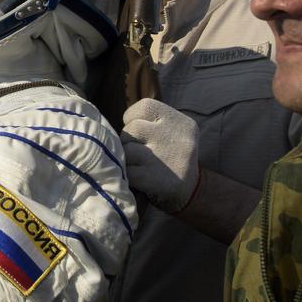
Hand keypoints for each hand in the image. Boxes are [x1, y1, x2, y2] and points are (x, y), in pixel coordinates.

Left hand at [121, 98, 200, 213]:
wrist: (192, 194)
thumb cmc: (172, 159)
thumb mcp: (171, 134)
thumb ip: (149, 123)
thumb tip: (109, 125)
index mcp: (181, 122)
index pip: (145, 106)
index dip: (133, 118)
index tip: (139, 133)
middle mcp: (175, 137)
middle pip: (133, 128)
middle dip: (128, 141)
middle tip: (138, 154)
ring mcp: (165, 157)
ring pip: (126, 148)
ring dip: (126, 158)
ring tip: (138, 166)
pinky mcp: (154, 178)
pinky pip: (126, 170)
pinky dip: (126, 175)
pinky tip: (137, 179)